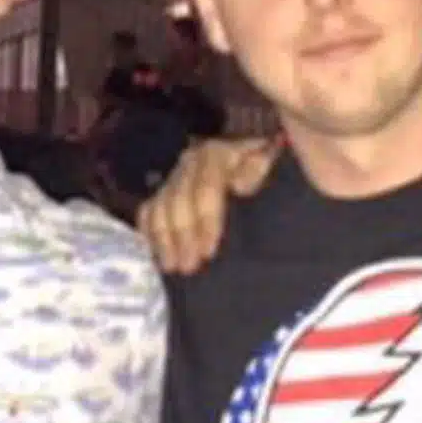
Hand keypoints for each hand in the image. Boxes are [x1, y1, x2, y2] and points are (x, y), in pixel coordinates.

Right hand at [136, 137, 278, 273]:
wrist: (262, 160)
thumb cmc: (268, 170)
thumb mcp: (271, 164)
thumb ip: (259, 169)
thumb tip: (240, 184)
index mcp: (217, 154)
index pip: (205, 189)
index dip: (205, 221)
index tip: (208, 252)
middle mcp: (191, 162)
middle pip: (178, 200)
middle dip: (182, 236)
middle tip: (188, 267)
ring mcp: (177, 175)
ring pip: (160, 206)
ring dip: (164, 239)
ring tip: (171, 267)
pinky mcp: (167, 189)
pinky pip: (150, 210)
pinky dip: (150, 232)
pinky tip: (156, 254)